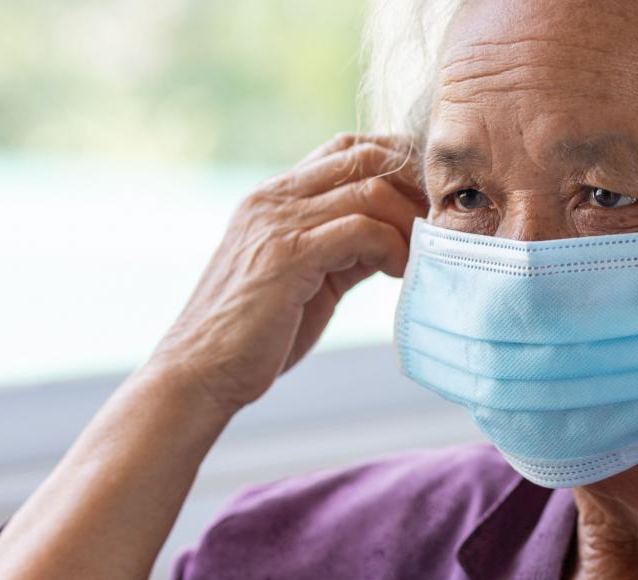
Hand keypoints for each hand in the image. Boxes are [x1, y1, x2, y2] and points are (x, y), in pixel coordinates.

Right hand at [148, 133, 426, 414]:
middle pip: (364, 153)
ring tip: (420, 256)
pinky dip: (393, 247)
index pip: (347, 147)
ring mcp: (279, 222)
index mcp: (274, 197)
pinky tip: (400, 273)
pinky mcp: (288, 254)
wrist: (200, 373)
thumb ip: (345, 248)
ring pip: (370, 187)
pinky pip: (362, 228)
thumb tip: (396, 235)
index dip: (396, 165)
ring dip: (408, 220)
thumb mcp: (308, 277)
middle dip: (412, 184)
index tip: (426, 203)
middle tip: (437, 224)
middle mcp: (274, 197)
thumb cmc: (255, 335)